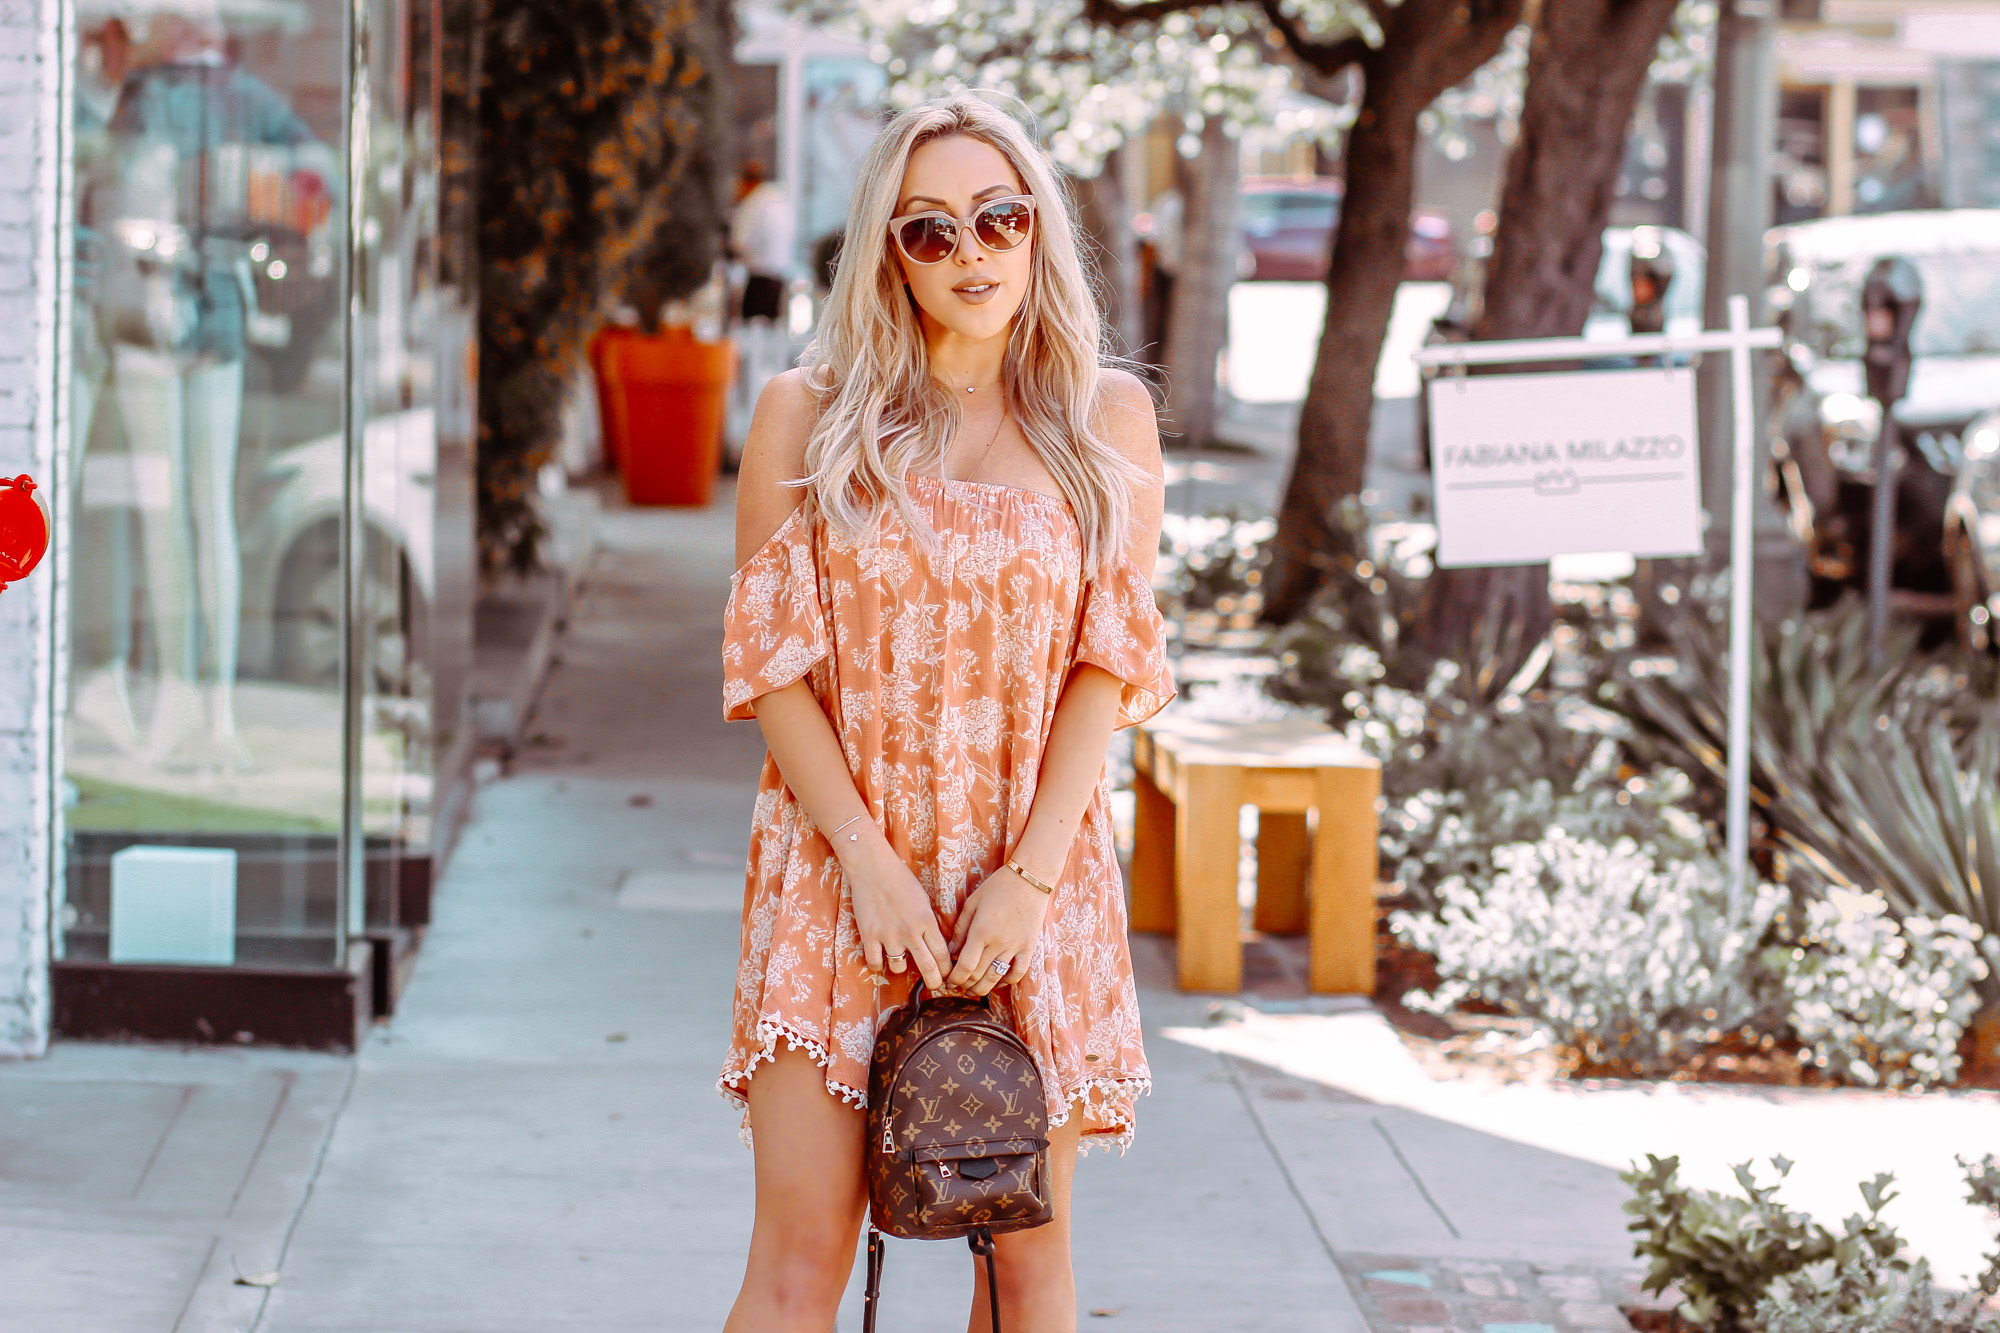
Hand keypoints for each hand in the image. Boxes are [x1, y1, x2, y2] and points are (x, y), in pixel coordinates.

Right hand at [842, 837, 950, 990]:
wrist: (872, 867)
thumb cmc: (901, 879)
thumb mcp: (924, 900)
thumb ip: (930, 923)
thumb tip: (937, 945)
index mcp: (927, 921)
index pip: (942, 954)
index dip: (947, 970)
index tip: (948, 976)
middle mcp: (910, 931)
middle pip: (927, 967)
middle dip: (934, 982)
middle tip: (935, 986)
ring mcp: (888, 935)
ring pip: (899, 968)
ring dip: (901, 967)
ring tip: (900, 959)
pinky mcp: (869, 936)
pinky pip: (875, 963)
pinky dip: (878, 965)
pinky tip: (881, 958)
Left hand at [946, 867, 1050, 996]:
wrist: (1030, 879)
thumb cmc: (997, 887)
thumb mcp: (972, 903)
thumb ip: (960, 928)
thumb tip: (951, 951)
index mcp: (981, 931)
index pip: (965, 966)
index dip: (955, 978)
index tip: (949, 981)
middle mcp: (998, 943)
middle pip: (978, 975)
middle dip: (965, 985)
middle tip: (957, 986)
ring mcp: (1015, 946)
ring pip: (996, 977)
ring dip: (982, 988)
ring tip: (973, 990)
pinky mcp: (1029, 947)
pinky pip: (1018, 972)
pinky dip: (1007, 981)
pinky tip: (998, 982)